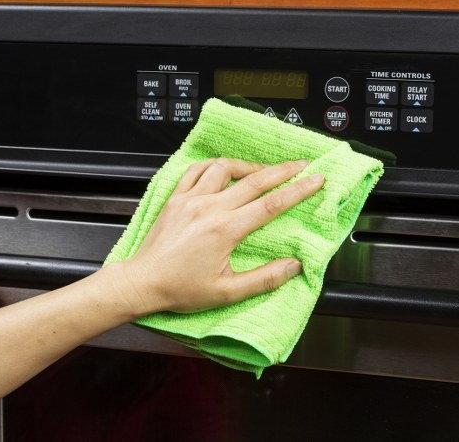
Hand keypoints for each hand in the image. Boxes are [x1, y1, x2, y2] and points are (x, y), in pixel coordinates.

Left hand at [119, 158, 324, 313]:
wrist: (142, 282)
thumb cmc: (180, 289)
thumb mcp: (227, 292)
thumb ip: (264, 278)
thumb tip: (294, 266)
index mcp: (225, 230)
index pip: (270, 204)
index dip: (298, 190)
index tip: (315, 179)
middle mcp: (208, 208)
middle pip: (254, 180)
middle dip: (283, 170)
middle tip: (302, 165)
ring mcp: (190, 199)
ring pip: (224, 168)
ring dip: (248, 165)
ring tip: (262, 169)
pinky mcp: (175, 198)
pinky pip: (196, 170)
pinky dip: (213, 165)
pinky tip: (222, 169)